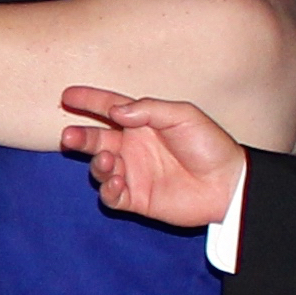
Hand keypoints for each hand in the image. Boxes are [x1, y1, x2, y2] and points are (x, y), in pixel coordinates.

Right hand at [57, 87, 247, 226]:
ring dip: (97, 163)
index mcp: (142, 124)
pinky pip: (110, 196)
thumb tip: (114, 111)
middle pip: (95, 139)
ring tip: (109, 160)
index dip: (88, 101)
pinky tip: (116, 182)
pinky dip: (107, 189)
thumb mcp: (183, 115)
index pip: (109, 109)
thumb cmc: (209, 145)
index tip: (67, 96)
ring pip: (99, 167)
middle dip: (79, 137)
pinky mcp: (136, 198)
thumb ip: (149, 110)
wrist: (228, 183)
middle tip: (68, 136)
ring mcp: (133, 173)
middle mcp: (132, 148)